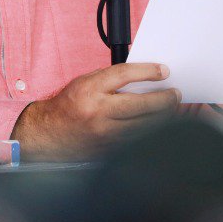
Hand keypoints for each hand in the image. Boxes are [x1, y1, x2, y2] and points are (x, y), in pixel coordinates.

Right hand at [11, 63, 181, 160]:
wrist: (47, 134)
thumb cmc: (67, 105)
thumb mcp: (84, 83)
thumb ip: (110, 80)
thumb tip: (142, 80)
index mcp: (90, 89)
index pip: (125, 75)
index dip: (148, 72)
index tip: (164, 71)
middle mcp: (97, 112)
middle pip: (140, 104)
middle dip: (164, 99)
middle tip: (175, 94)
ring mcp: (104, 134)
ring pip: (143, 126)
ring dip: (162, 117)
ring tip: (171, 109)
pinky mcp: (107, 150)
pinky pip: (135, 140)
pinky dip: (149, 132)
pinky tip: (158, 126)